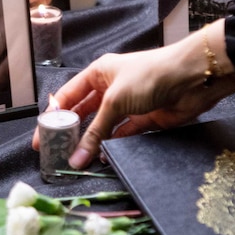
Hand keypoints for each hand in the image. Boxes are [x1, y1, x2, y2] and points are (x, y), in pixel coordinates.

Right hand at [32, 19, 234, 167]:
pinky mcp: (144, 120)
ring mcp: (127, 105)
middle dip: (70, 133)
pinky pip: (122, 136)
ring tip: (77, 161)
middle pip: (84, 114)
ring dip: (92, 143)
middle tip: (56, 153)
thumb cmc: (150, 76)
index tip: (41, 137)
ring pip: (103, 128)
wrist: (192, 78)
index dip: (53, 116)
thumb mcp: (114, 101)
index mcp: (99, 74)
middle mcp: (110, 88)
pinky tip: (103, 158)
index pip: (68, 96)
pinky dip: (113, 147)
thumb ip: (95, 131)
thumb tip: (76, 157)